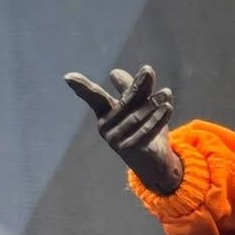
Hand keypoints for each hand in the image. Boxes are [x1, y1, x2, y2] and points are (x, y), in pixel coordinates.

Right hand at [64, 64, 182, 194]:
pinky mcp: (128, 149)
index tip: (68, 77)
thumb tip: (113, 72)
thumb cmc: (146, 132)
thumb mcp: (139, 108)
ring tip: (166, 92)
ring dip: (154, 103)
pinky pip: (146, 130)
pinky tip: (167, 107)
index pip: (94, 97)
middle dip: (138, 86)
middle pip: (124, 102)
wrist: (157, 164)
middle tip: (148, 70)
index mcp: (104, 114)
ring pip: (137, 115)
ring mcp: (115, 140)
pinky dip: (158, 118)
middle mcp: (105, 127)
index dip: (82, 87)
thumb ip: (131, 90)